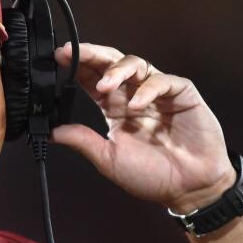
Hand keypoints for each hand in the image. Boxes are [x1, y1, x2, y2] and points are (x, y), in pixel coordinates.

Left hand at [52, 43, 235, 213]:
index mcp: (115, 109)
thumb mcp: (109, 160)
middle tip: (73, 53)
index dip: (77, 67)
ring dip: (117, 70)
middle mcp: (134, 96)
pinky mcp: (182, 95)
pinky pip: (163, 82)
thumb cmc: (153, 177)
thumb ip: (84, 142)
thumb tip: (53, 132)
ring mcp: (158, 94)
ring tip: (105, 85)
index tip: (59, 58)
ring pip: (136, 65)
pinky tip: (136, 105)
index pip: (93, 80)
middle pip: (112, 64)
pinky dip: (148, 90)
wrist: (189, 190)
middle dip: (92, 55)